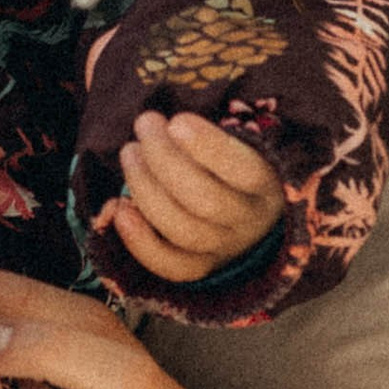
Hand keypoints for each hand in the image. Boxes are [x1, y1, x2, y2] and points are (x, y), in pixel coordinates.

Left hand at [100, 112, 283, 284]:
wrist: (249, 212)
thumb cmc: (233, 163)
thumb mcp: (237, 143)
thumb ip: (206, 137)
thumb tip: (163, 128)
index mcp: (267, 183)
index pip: (243, 169)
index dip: (207, 147)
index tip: (176, 122)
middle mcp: (250, 221)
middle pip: (205, 200)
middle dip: (164, 159)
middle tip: (145, 124)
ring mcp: (226, 249)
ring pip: (183, 230)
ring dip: (146, 189)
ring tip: (130, 153)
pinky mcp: (202, 267)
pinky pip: (170, 266)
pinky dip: (140, 240)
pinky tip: (120, 208)